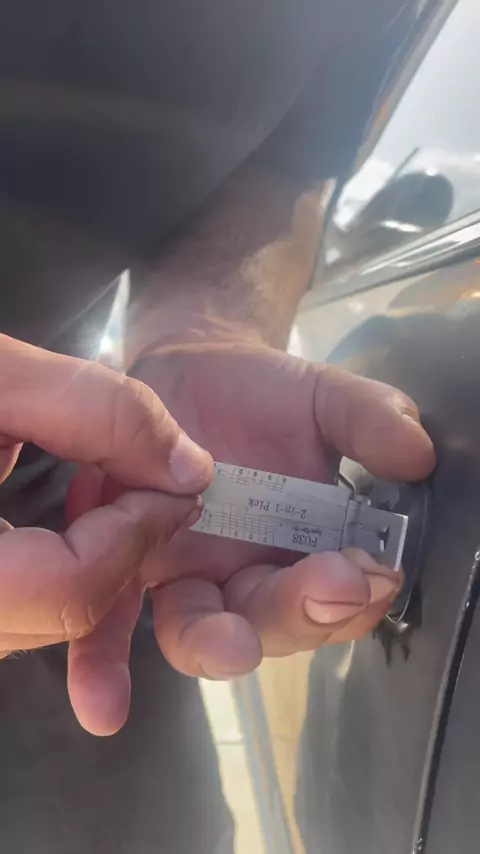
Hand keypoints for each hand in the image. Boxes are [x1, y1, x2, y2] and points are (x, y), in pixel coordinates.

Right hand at [0, 335, 211, 685]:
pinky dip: (56, 575)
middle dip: (125, 551)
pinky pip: (11, 616)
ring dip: (95, 567)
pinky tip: (70, 532)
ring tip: (115, 506)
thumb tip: (190, 468)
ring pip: (37, 626)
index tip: (171, 481)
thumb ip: (97, 411)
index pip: (70, 587)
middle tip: (155, 491)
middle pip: (59, 615)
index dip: (137, 533)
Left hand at [69, 342, 434, 733]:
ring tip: (230, 641)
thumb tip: (416, 452)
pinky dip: (103, 657)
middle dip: (301, 613)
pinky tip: (102, 695)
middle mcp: (241, 578)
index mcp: (300, 554)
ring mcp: (180, 574)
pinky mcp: (121, 558)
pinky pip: (108, 615)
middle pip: (268, 623)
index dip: (355, 597)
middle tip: (329, 588)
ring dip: (214, 643)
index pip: (335, 601)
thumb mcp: (326, 402)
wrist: (191, 369)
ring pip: (194, 631)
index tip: (374, 573)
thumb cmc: (266, 396)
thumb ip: (369, 422)